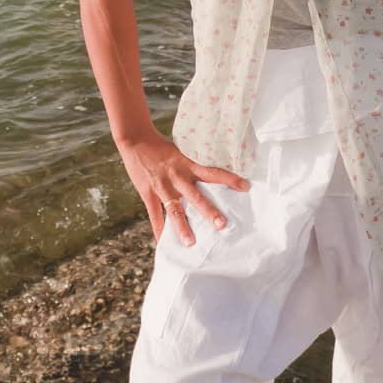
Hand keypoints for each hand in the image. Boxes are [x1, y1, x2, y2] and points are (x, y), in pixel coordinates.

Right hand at [116, 128, 251, 245]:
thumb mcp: (182, 152)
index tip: (246, 187)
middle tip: (222, 225)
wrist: (136, 140)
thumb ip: (195, 165)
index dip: (229, 179)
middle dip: (209, 211)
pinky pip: (154, 215)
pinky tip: (164, 243)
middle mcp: (177, 177)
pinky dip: (159, 230)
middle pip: (196, 196)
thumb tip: (213, 175)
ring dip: (183, 227)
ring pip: (175, 210)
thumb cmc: (162, 146)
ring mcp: (162, 187)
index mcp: (188, 164)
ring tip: (191, 243)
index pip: (213, 172)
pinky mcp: (148, 193)